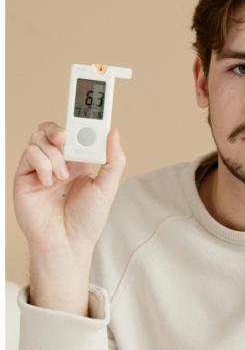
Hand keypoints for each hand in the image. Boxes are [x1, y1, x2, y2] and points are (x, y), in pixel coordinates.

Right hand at [14, 121, 125, 256]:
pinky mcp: (26, 176)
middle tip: (67, 138)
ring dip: (53, 154)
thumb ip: (113, 160)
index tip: (90, 107)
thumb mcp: (107, 188)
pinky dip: (41, 163)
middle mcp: (60, 161)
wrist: (66, 243)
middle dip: (60, 128)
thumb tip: (113, 131)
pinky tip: (49, 182)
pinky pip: (29, 154)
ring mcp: (41, 167)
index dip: (82, 119)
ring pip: (39, 138)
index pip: (78, 132)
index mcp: (80, 161)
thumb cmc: (87, 220)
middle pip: (54, 129)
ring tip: (62, 176)